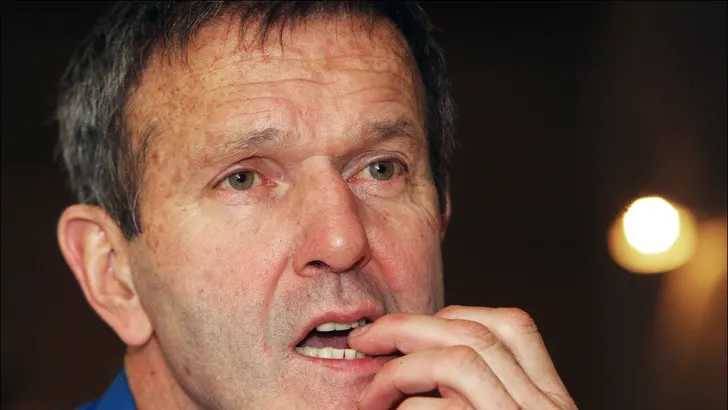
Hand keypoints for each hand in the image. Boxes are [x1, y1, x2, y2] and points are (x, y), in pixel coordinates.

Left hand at [347, 306, 575, 408]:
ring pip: (459, 361)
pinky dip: (405, 408)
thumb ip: (477, 393)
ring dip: (401, 370)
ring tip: (369, 395)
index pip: (512, 327)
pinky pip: (440, 408)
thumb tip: (416, 354)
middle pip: (475, 334)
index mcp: (548, 399)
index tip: (414, 329)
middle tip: (362, 339)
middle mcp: (545, 408)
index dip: (455, 315)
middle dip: (407, 328)